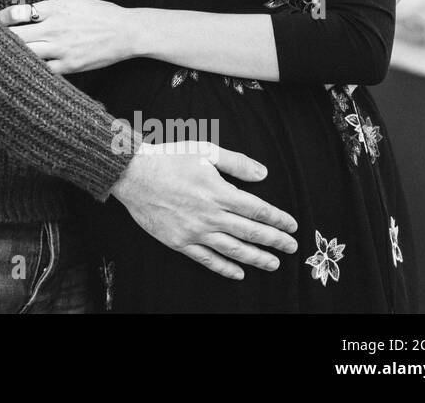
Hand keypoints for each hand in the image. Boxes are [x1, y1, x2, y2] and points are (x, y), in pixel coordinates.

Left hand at [0, 0, 135, 73]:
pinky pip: (43, 70)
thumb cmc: (99, 14)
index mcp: (55, 8)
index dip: (1, 19)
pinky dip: (30, 70)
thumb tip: (24, 13)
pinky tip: (19, 72)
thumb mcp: (72, 1)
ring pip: (26, 54)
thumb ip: (48, 7)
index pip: (18, 13)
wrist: (127, 31)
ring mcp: (62, 48)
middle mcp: (55, 27)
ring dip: (10, 55)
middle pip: (16, 35)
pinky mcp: (70, 65)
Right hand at [109, 141, 298, 279]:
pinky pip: (207, 259)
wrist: (132, 174)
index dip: (278, 219)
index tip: (292, 225)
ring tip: (273, 264)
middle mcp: (211, 215)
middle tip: (291, 247)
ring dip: (256, 258)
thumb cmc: (168, 158)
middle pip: (251, 232)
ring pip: (233, 250)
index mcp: (219, 192)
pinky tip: (238, 273)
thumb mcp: (205, 150)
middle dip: (275, 241)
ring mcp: (195, 231)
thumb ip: (236, 163)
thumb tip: (263, 174)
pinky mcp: (179, 241)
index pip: (258, 210)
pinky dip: (225, 268)